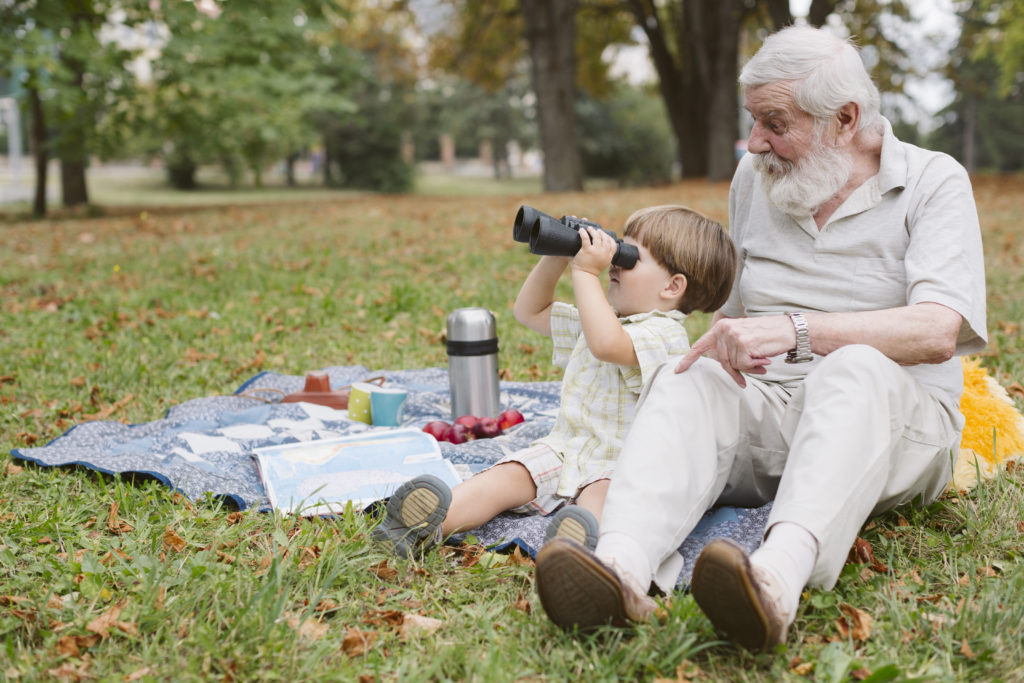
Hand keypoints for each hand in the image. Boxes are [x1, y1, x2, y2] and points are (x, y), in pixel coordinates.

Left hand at [571, 226, 615, 275]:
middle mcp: (603, 253)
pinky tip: (581, 230)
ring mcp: (595, 251)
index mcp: (609, 257)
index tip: (606, 235)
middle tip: (597, 230)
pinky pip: (586, 238)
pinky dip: (583, 232)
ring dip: (593, 230)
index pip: (613, 245)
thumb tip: (605, 249)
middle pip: (605, 239)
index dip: (610, 238)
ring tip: (589, 228)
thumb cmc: (592, 270)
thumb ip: (605, 256)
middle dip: (602, 233)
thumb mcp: (603, 263)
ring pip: (596, 236)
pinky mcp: (586, 250)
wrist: (584, 275)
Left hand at [674, 315, 796, 386]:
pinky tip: (764, 359)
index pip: (700, 345)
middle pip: (722, 362)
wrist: (789, 330)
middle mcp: (724, 329)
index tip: (677, 371)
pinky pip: (744, 366)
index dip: (688, 359)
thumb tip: (721, 364)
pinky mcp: (744, 344)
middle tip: (745, 378)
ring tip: (761, 359)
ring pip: (734, 365)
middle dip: (734, 371)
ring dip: (749, 367)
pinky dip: (755, 366)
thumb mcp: (742, 337)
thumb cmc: (766, 336)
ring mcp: (733, 336)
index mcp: (721, 327)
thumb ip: (728, 347)